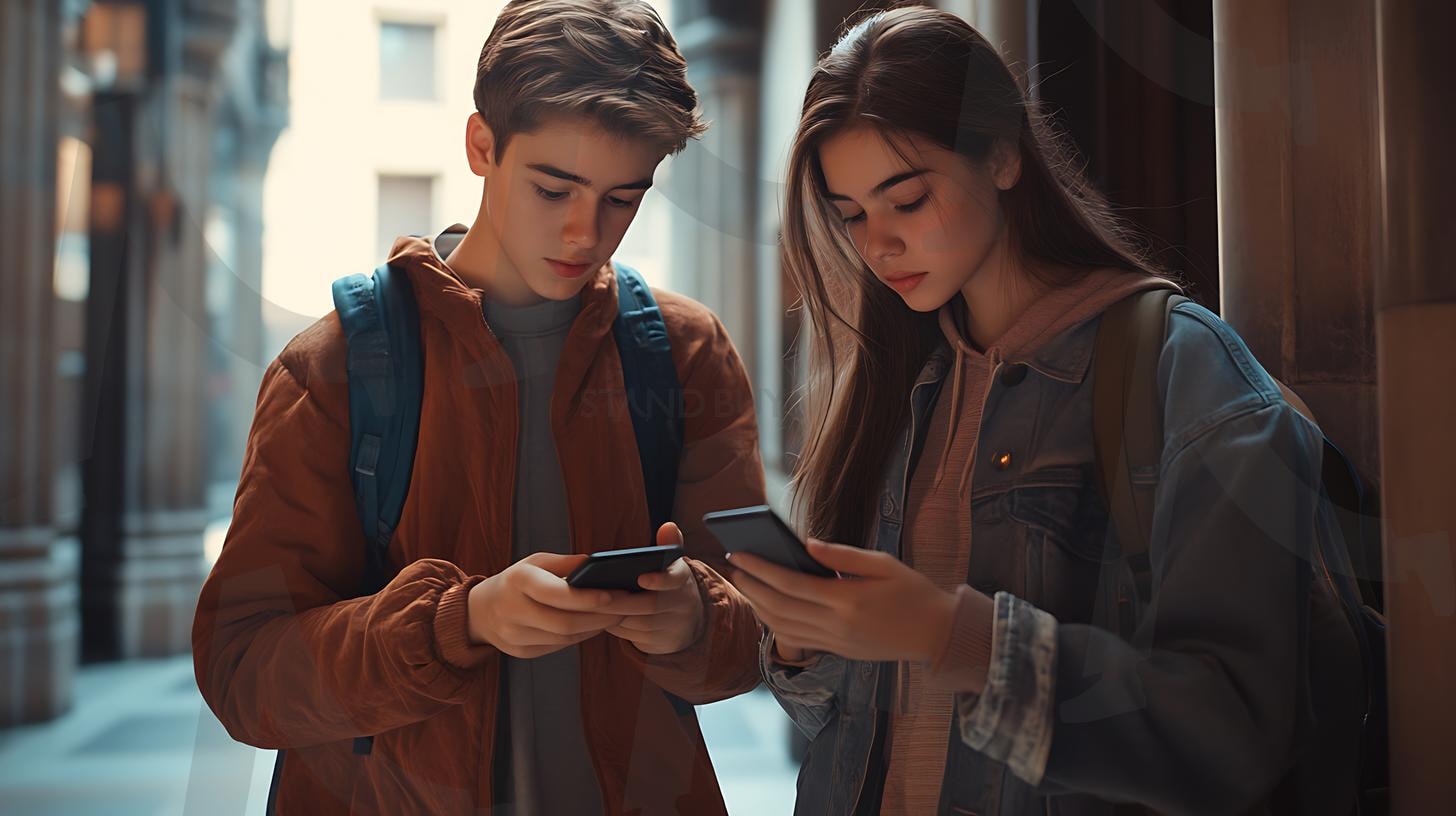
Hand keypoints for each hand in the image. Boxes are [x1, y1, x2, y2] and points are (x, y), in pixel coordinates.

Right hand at [467, 552, 624, 658]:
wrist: (480, 611)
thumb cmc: (517, 580)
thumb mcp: (535, 563)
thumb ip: (566, 563)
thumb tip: (597, 564)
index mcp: (517, 581)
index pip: (555, 593)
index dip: (586, 598)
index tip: (613, 595)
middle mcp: (512, 610)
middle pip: (564, 623)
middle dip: (599, 617)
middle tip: (624, 608)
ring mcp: (514, 635)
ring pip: (564, 638)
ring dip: (594, 628)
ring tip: (615, 616)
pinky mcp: (520, 652)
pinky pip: (558, 647)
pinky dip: (580, 637)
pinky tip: (595, 626)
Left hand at [600, 522, 705, 654]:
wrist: (688, 623)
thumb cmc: (671, 586)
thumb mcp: (674, 565)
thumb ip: (669, 544)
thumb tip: (668, 526)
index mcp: (683, 582)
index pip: (674, 580)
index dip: (659, 580)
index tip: (641, 577)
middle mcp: (681, 606)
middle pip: (648, 605)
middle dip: (620, 601)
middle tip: (594, 593)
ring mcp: (670, 628)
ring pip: (636, 623)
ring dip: (612, 615)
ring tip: (588, 604)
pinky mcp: (657, 645)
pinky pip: (631, 636)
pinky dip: (612, 627)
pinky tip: (594, 617)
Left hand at [727, 538, 957, 662]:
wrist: (936, 635)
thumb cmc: (913, 592)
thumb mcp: (883, 564)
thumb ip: (843, 554)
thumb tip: (806, 544)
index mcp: (848, 600)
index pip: (790, 584)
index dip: (760, 569)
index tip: (740, 553)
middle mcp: (837, 626)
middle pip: (780, 608)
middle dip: (752, 586)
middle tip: (733, 566)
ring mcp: (836, 643)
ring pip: (783, 628)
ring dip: (758, 606)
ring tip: (744, 584)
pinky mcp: (838, 652)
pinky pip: (796, 639)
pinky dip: (775, 624)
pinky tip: (766, 607)